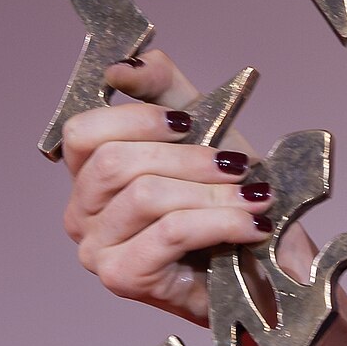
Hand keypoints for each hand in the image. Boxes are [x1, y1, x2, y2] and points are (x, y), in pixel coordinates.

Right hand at [60, 48, 271, 326]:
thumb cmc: (229, 203)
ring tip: (255, 196)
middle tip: (237, 165)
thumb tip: (122, 66)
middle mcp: (80, 215)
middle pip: (114, 163)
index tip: (190, 123)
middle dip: (188, 159)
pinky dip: (220, 221)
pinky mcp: (123, 279)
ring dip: (212, 192)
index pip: (82, 133)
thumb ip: (163, 89)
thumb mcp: (202, 132)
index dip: (135, 118)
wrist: (266, 274)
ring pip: (145, 196)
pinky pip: (170, 232)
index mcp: (89, 176)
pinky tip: (253, 224)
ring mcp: (96, 251)